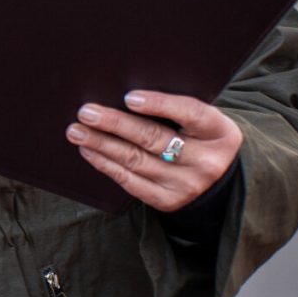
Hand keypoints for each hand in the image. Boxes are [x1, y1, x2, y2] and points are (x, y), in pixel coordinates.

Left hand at [68, 92, 242, 212]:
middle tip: (87, 112)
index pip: (191, 113)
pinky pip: (130, 181)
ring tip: (77, 130)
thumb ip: (175, 108)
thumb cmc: (199, 137)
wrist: (218, 179)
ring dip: (102, 144)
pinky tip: (89, 151)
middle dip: (116, 124)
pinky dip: (106, 164)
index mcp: (220, 133)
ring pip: (137, 161)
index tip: (129, 97)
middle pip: (155, 139)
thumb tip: (125, 95)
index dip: (160, 104)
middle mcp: (206, 162)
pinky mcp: (168, 201)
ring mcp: (187, 185)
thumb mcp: (202, 121)